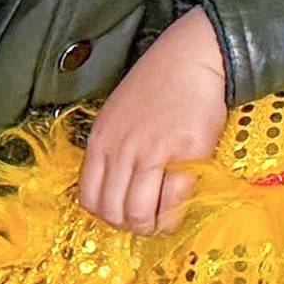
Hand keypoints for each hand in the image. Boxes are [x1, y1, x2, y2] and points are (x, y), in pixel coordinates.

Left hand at [76, 9, 228, 237]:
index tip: (124, 215)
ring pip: (140, 213)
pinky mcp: (186, 154)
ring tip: (165, 221)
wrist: (193, 57)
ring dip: (153, 225)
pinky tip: (182, 208)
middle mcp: (121, 151)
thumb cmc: (159, 84)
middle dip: (132, 226)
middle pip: (114, 212)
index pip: (90, 200)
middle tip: (148, 222)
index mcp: (101, 142)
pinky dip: (176, 213)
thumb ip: (112, 150)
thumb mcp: (117, 115)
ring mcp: (152, 153)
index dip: (108, 216)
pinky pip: (174, 199)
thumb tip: (117, 190)